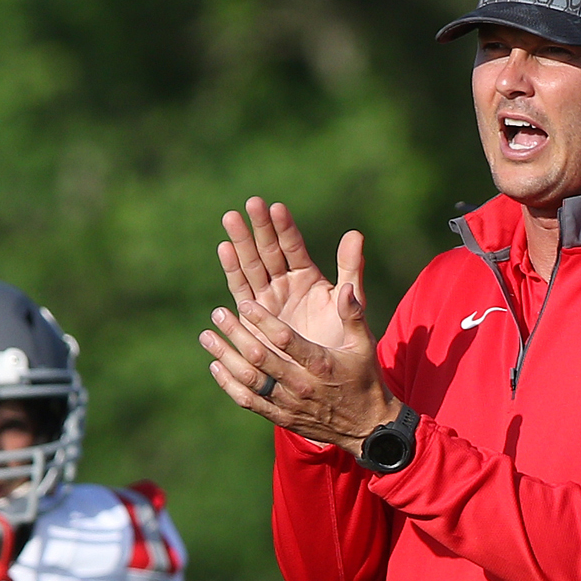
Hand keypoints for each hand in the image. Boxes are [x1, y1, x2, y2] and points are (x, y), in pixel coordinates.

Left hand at [202, 200, 397, 451]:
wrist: (366, 428)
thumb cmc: (364, 379)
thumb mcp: (364, 345)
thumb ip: (353, 315)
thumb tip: (346, 287)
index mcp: (321, 364)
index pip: (286, 340)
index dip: (263, 321)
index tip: (244, 303)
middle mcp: (301, 384)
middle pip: (260, 358)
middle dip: (235, 333)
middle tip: (217, 313)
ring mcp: (288, 403)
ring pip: (249, 380)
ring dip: (225, 357)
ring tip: (207, 336)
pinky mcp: (281, 417)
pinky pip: (249, 402)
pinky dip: (229, 385)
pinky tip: (216, 366)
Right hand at [217, 198, 373, 354]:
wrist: (329, 377)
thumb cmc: (343, 340)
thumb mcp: (352, 302)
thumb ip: (351, 268)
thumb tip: (356, 233)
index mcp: (308, 278)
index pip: (294, 246)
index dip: (285, 228)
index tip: (277, 207)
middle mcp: (285, 284)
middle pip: (269, 251)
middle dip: (259, 228)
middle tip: (251, 203)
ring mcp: (268, 299)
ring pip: (252, 265)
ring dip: (241, 243)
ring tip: (231, 218)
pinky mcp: (253, 316)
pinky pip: (242, 289)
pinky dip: (233, 270)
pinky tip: (225, 248)